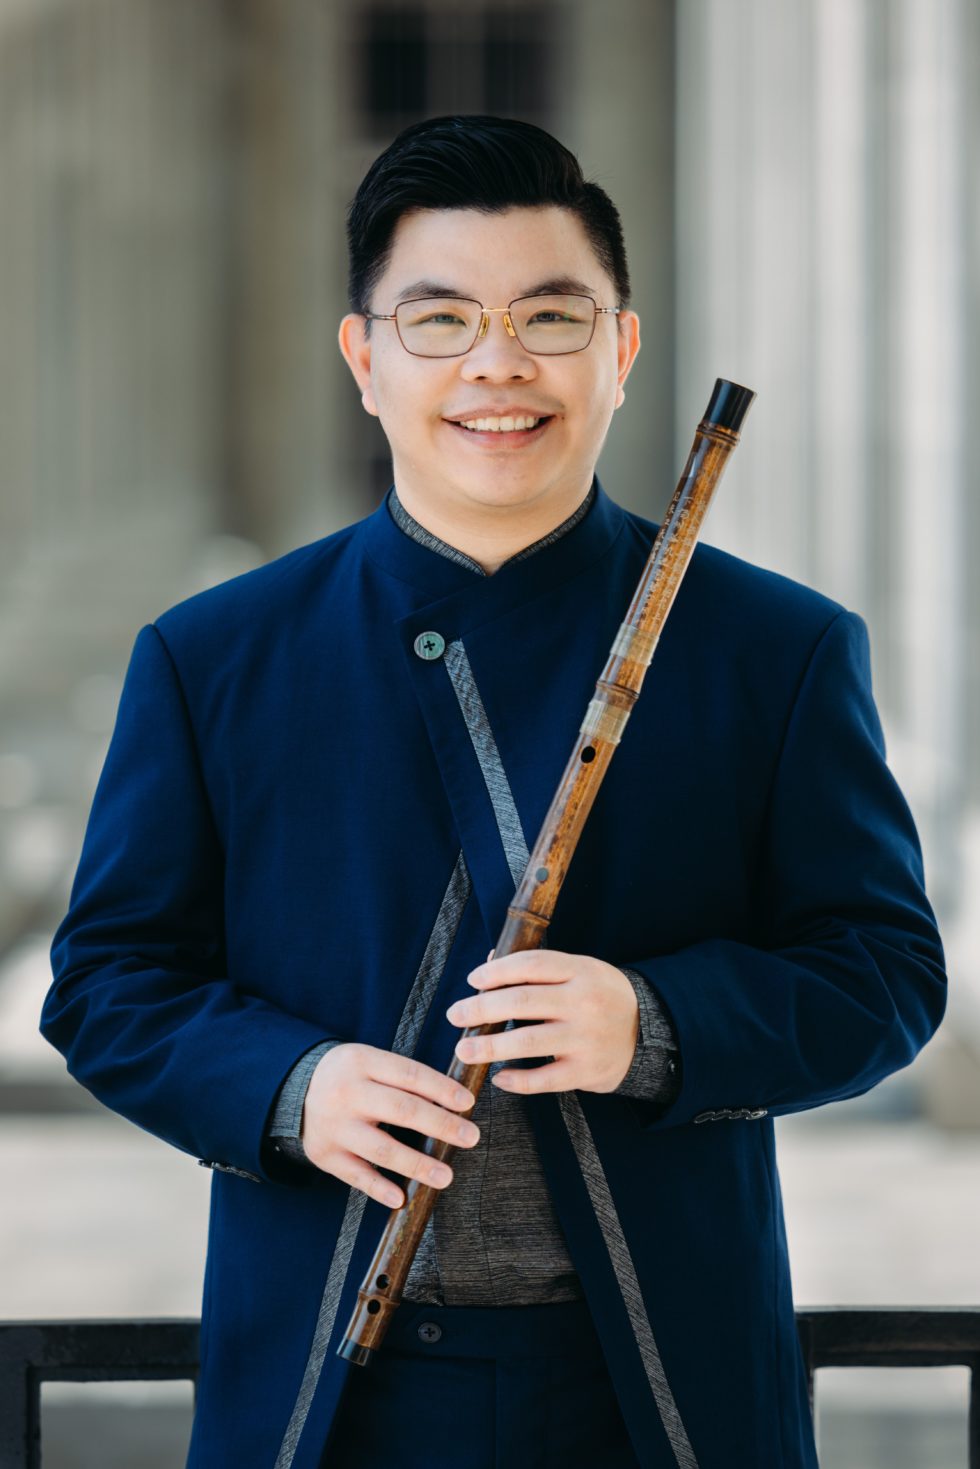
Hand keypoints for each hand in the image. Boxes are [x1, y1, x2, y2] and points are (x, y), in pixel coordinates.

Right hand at [300, 1043, 480, 1207]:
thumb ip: (404, 1077)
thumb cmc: (349, 1076)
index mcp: (362, 1062)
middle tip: (470, 1137)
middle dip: (440, 1125)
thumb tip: (455, 1099)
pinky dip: (379, 1188)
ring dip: (417, 1164)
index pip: (410, 1075)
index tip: (468, 1103)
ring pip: (382, 1149)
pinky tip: (401, 1198)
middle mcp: (347, 1093)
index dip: (442, 1089)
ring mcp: (335, 1127)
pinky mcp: (325, 1155)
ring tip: (446, 1176)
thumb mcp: (370, 1061)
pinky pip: (357, 1176)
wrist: (294, 1090)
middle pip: (402, 1110)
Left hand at [446, 950, 639, 1094]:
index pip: (532, 965)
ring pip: (528, 1041)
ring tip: (463, 1049)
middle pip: (523, 1001)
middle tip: (455, 1015)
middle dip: (482, 1008)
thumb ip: (537, 968)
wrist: (648, 1033)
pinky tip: (498, 1077)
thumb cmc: (600, 996)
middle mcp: (584, 1002)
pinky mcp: (587, 1071)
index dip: (497, 971)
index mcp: (581, 971)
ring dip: (489, 1047)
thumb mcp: (579, 970)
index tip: (472, 980)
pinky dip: (517, 1081)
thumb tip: (488, 963)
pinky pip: (544, 1079)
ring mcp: (585, 1039)